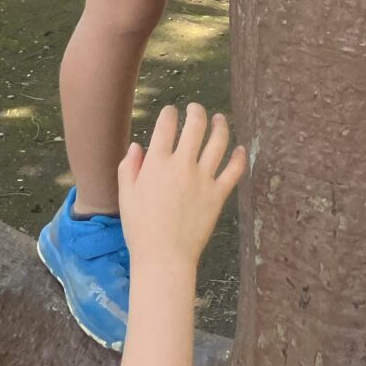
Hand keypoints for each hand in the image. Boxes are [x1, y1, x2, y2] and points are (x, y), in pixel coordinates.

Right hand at [118, 103, 247, 275]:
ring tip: (220, 119)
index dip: (169, 114)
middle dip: (196, 111)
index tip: (170, 112)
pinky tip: (240, 149)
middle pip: (195, 125)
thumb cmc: (140, 228)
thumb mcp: (126, 196)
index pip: (166, 126)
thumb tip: (137, 145)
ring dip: (221, 126)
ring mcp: (203, 178)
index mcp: (157, 163)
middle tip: (195, 108)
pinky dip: (239, 157)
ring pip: (218, 142)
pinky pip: (234, 170)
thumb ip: (129, 167)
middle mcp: (182, 165)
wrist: (163, 257)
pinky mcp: (219, 194)